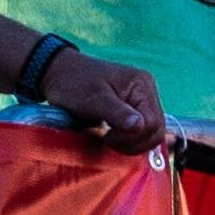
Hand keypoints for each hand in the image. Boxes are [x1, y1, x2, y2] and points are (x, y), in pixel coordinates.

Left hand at [37, 44, 162, 140]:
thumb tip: (139, 126)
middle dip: (134, 142)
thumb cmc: (72, 84)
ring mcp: (142, 100)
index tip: (106, 137)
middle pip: (156, 129)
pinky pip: (141, 130)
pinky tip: (111, 136)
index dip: (132, 137)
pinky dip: (128, 139)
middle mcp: (147, 92)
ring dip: (131, 142)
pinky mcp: (134, 109)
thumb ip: (116, 113)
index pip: (152, 122)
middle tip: (107, 141)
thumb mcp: (92, 99)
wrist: (58, 73)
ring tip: (107, 138)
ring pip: (151, 133)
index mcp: (141, 85)